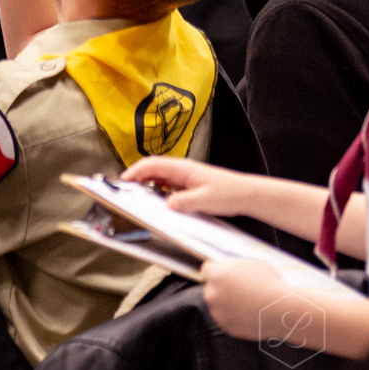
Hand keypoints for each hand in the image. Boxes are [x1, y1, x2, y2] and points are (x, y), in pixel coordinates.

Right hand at [123, 156, 257, 217]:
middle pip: (152, 169)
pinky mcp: (188, 185)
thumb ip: (185, 202)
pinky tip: (158, 203)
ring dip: (147, 185)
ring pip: (159, 178)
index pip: (152, 165)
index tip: (123, 181)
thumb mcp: (206, 200)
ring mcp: (184, 177)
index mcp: (182, 168)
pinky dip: (158, 192)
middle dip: (137, 178)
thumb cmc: (228, 193)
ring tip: (138, 199)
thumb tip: (166, 204)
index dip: (135, 171)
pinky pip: (168, 186)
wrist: (245, 194)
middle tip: (126, 192)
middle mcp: (181, 170)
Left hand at [201, 259, 324, 349]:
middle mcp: (212, 293)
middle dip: (221, 289)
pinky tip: (247, 314)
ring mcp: (218, 313)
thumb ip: (232, 266)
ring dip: (226, 304)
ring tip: (246, 303)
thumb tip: (227, 269)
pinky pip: (226, 319)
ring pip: (217, 305)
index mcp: (216, 274)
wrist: (282, 311)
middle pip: (210, 288)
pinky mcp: (226, 327)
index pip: (206, 271)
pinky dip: (233, 317)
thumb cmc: (269, 284)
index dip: (216, 272)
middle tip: (239, 291)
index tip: (224, 276)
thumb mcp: (250, 264)